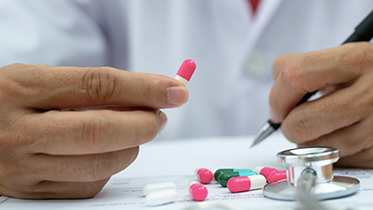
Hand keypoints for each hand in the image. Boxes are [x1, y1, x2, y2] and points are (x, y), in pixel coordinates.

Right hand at [0, 63, 187, 198]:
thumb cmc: (11, 100)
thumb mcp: (39, 79)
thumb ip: (91, 87)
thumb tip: (150, 96)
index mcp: (23, 89)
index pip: (97, 86)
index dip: (143, 88)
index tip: (174, 90)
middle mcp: (20, 130)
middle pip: (99, 131)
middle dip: (143, 124)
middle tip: (160, 117)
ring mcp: (22, 166)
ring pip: (98, 165)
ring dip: (131, 148)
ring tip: (135, 133)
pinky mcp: (30, 192)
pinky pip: (86, 186)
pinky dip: (108, 169)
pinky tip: (107, 154)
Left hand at [269, 43, 372, 168]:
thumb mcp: (352, 61)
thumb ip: (310, 72)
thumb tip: (276, 102)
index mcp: (359, 58)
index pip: (293, 74)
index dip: (277, 95)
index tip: (280, 105)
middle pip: (298, 120)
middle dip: (288, 126)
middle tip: (296, 122)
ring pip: (313, 146)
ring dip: (309, 142)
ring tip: (327, 128)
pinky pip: (334, 160)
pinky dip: (330, 153)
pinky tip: (348, 139)